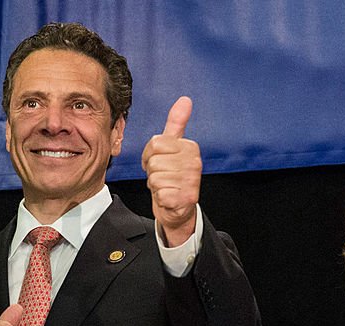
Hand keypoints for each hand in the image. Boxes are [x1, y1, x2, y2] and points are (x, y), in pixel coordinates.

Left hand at [141, 96, 201, 244]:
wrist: (179, 208)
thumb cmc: (171, 175)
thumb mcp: (173, 147)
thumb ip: (177, 123)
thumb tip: (185, 100)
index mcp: (190, 147)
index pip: (155, 143)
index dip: (150, 155)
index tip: (160, 162)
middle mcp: (194, 163)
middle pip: (154, 160)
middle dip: (153, 171)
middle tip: (164, 177)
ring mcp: (191, 181)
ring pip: (155, 177)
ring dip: (156, 185)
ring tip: (166, 187)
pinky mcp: (186, 198)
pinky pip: (159, 193)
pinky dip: (160, 198)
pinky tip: (169, 198)